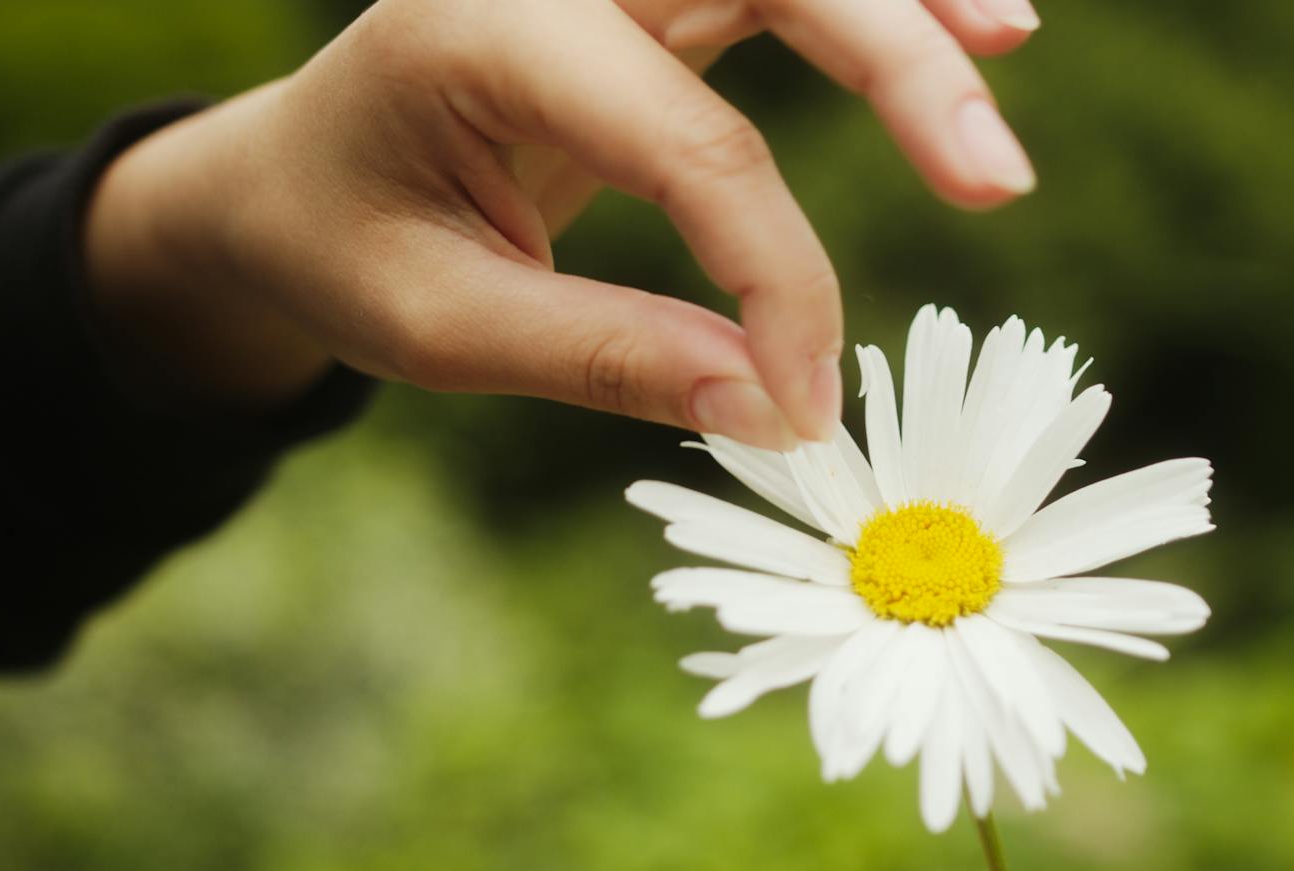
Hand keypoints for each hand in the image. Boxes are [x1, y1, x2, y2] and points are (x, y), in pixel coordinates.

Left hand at [85, 0, 1040, 447]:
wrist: (285, 177)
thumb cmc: (344, 247)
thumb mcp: (442, 327)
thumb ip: (606, 357)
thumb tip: (774, 408)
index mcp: (481, 32)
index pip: (687, 142)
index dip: (774, 275)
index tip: (806, 403)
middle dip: (897, 61)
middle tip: (993, 181)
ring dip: (906, 9)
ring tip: (1008, 46)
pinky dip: (876, 8)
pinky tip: (970, 27)